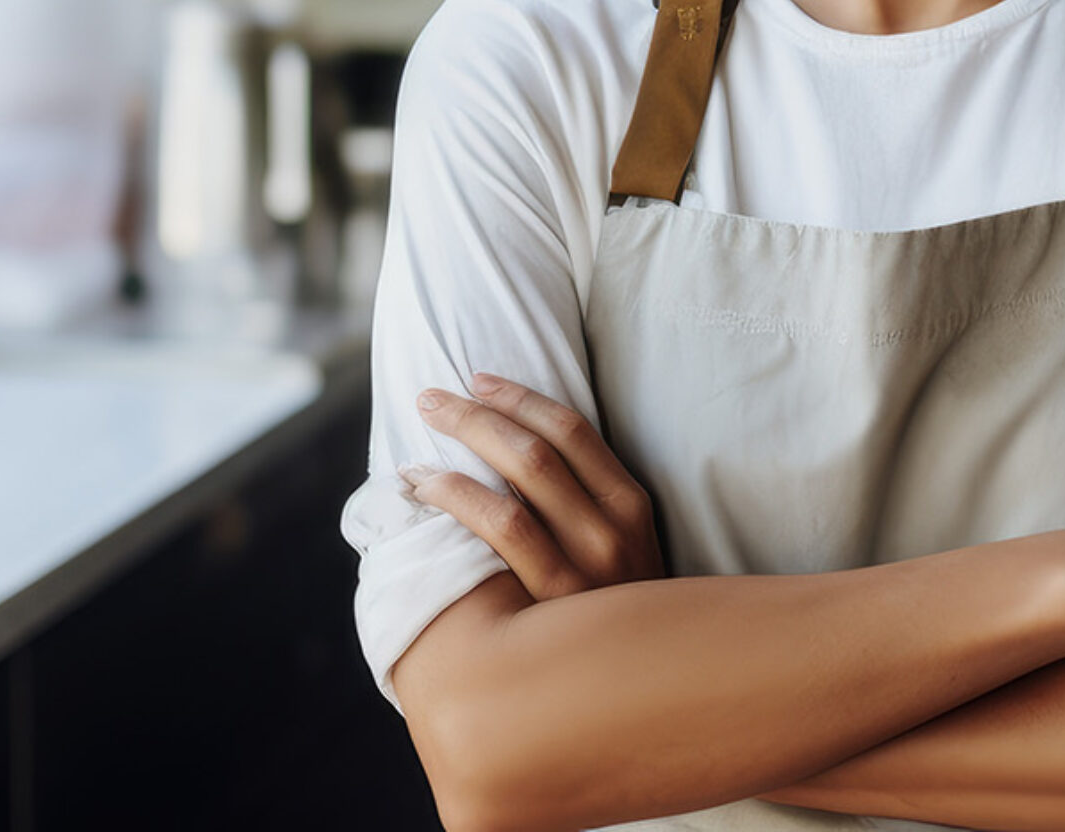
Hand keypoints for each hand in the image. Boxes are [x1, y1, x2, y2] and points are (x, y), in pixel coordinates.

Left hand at [408, 373, 664, 600]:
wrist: (648, 685)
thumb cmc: (616, 605)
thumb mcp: (624, 544)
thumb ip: (586, 500)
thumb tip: (514, 444)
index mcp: (631, 503)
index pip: (572, 429)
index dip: (520, 397)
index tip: (479, 378)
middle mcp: (612, 531)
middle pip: (534, 452)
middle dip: (476, 416)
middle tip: (430, 399)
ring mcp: (583, 572)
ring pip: (510, 496)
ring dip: (456, 462)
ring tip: (415, 453)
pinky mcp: (552, 608)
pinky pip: (499, 540)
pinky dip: (458, 504)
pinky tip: (427, 494)